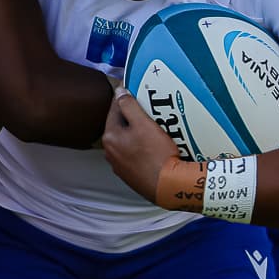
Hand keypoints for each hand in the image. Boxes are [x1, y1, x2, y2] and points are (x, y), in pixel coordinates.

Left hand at [100, 89, 184, 206]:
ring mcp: (120, 166)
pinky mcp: (131, 175)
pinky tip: (155, 148)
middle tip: (150, 113)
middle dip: (134, 118)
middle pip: (121, 126)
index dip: (127, 99)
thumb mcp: (143, 124)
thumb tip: (119, 92)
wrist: (168, 185)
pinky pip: (135, 155)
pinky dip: (142, 149)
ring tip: (155, 129)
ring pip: (128, 141)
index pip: (115, 109)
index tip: (137, 93)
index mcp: (110, 137)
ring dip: (138, 134)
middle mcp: (110, 152)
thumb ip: (129, 105)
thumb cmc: (156, 154)